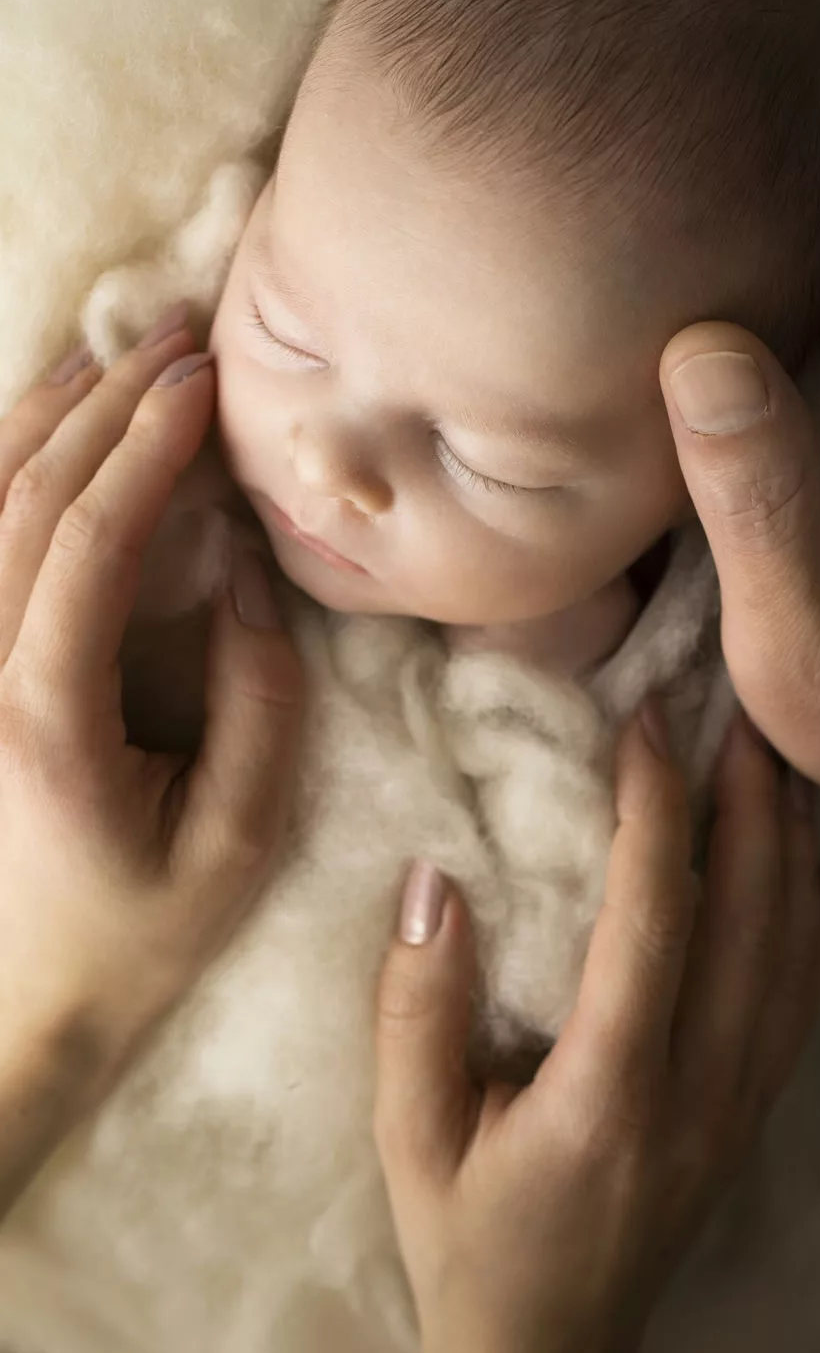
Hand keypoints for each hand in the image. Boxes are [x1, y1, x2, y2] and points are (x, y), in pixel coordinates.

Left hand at [0, 311, 302, 1210]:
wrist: (16, 1012)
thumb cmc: (133, 936)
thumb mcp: (236, 843)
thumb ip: (262, 705)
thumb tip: (249, 578)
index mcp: (41, 716)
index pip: (90, 539)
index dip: (150, 445)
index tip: (208, 382)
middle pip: (23, 499)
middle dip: (104, 404)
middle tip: (177, 340)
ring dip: (41, 419)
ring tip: (109, 355)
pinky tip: (38, 429)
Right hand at [374, 710, 819, 1352]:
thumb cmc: (468, 1239)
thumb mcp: (408, 1139)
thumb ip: (414, 1011)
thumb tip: (434, 879)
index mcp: (608, 1096)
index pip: (652, 923)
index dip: (655, 812)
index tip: (645, 724)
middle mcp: (697, 1093)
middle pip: (753, 921)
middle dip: (748, 801)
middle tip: (734, 707)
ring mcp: (741, 1106)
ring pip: (797, 951)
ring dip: (788, 843)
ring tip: (770, 756)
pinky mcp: (754, 1112)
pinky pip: (804, 993)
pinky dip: (813, 907)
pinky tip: (800, 852)